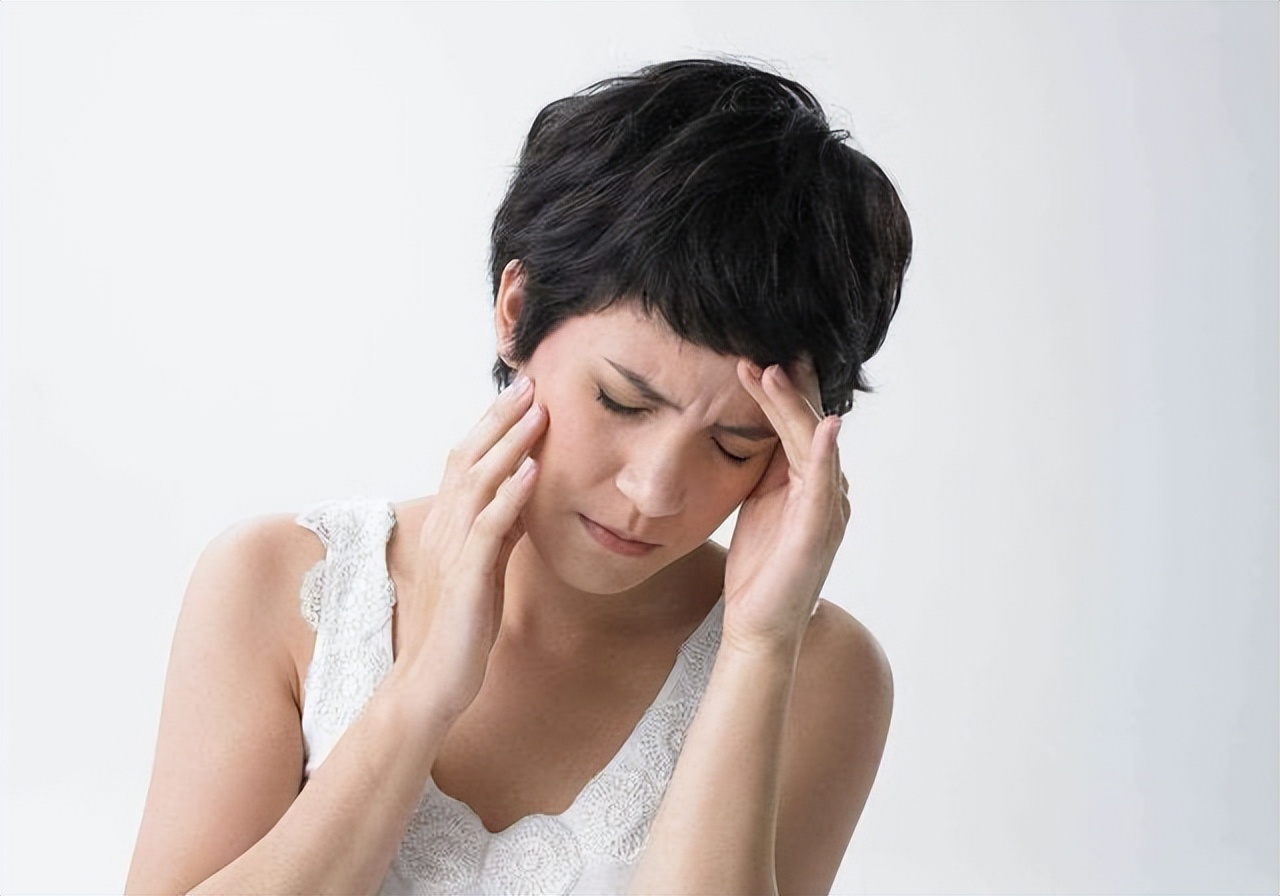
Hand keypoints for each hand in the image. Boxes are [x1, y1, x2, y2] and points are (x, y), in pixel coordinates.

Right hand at [392, 374, 546, 720]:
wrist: (431, 684)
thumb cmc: (460, 629)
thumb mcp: (485, 569)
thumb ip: (500, 531)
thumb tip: (524, 496)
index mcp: (448, 527)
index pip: (466, 461)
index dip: (491, 425)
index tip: (521, 394)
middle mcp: (444, 530)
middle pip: (468, 458)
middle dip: (500, 418)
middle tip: (530, 382)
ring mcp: (453, 551)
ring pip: (478, 483)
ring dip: (510, 443)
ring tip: (538, 411)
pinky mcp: (467, 577)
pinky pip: (490, 527)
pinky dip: (511, 495)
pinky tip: (533, 471)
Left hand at [722, 358, 850, 655]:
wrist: (758, 625)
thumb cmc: (758, 566)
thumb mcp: (756, 502)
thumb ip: (762, 465)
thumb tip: (747, 424)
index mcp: (808, 480)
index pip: (794, 423)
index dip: (778, 389)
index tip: (752, 355)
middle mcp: (826, 488)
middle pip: (806, 424)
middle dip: (786, 386)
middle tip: (762, 348)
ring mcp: (827, 508)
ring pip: (812, 444)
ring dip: (794, 406)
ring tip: (773, 371)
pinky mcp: (819, 531)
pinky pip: (823, 485)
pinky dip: (824, 453)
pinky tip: (824, 426)